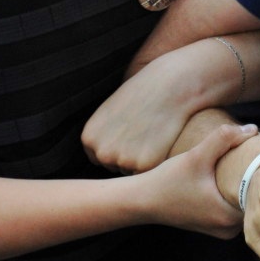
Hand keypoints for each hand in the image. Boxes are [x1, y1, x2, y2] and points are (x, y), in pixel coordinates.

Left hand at [83, 54, 202, 173]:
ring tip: (153, 134)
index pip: (99, 157)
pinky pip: (149, 174)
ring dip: (143, 160)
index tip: (130, 135)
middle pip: (114, 167)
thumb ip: (103, 134)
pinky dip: (157, 162)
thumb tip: (104, 155)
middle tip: (145, 134)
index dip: (117, 148)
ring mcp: (121, 160)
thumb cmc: (144, 94)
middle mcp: (101, 152)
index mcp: (89, 138)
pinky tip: (162, 141)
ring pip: (132, 172)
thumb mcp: (112, 111)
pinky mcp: (143, 166)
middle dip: (129, 157)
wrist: (170, 86)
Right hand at [139, 121, 259, 238]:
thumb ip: (224, 139)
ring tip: (245, 165)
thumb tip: (252, 129)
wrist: (141, 200)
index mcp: (228, 217)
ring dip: (245, 187)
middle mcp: (228, 230)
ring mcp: (221, 230)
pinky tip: (231, 177)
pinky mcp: (214, 226)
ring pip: (244, 205)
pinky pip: (234, 208)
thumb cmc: (167, 181)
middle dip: (255, 180)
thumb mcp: (197, 156)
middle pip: (254, 202)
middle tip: (257, 157)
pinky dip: (235, 194)